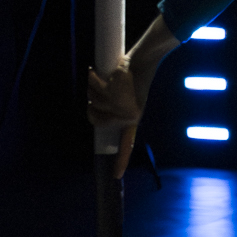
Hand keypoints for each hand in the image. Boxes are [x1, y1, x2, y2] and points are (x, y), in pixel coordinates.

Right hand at [85, 59, 143, 178]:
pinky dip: (93, 76)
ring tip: (106, 78)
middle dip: (91, 106)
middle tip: (95, 94)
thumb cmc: (136, 76)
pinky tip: (99, 71)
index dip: (121, 160)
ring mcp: (119, 104)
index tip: (116, 176)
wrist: (145, 60)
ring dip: (93, 86)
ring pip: (93, 99)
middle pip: (95, 118)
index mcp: (133, 118)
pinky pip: (92, 84)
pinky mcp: (113, 89)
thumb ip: (118, 110)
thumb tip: (97, 114)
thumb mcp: (131, 99)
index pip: (127, 145)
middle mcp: (126, 115)